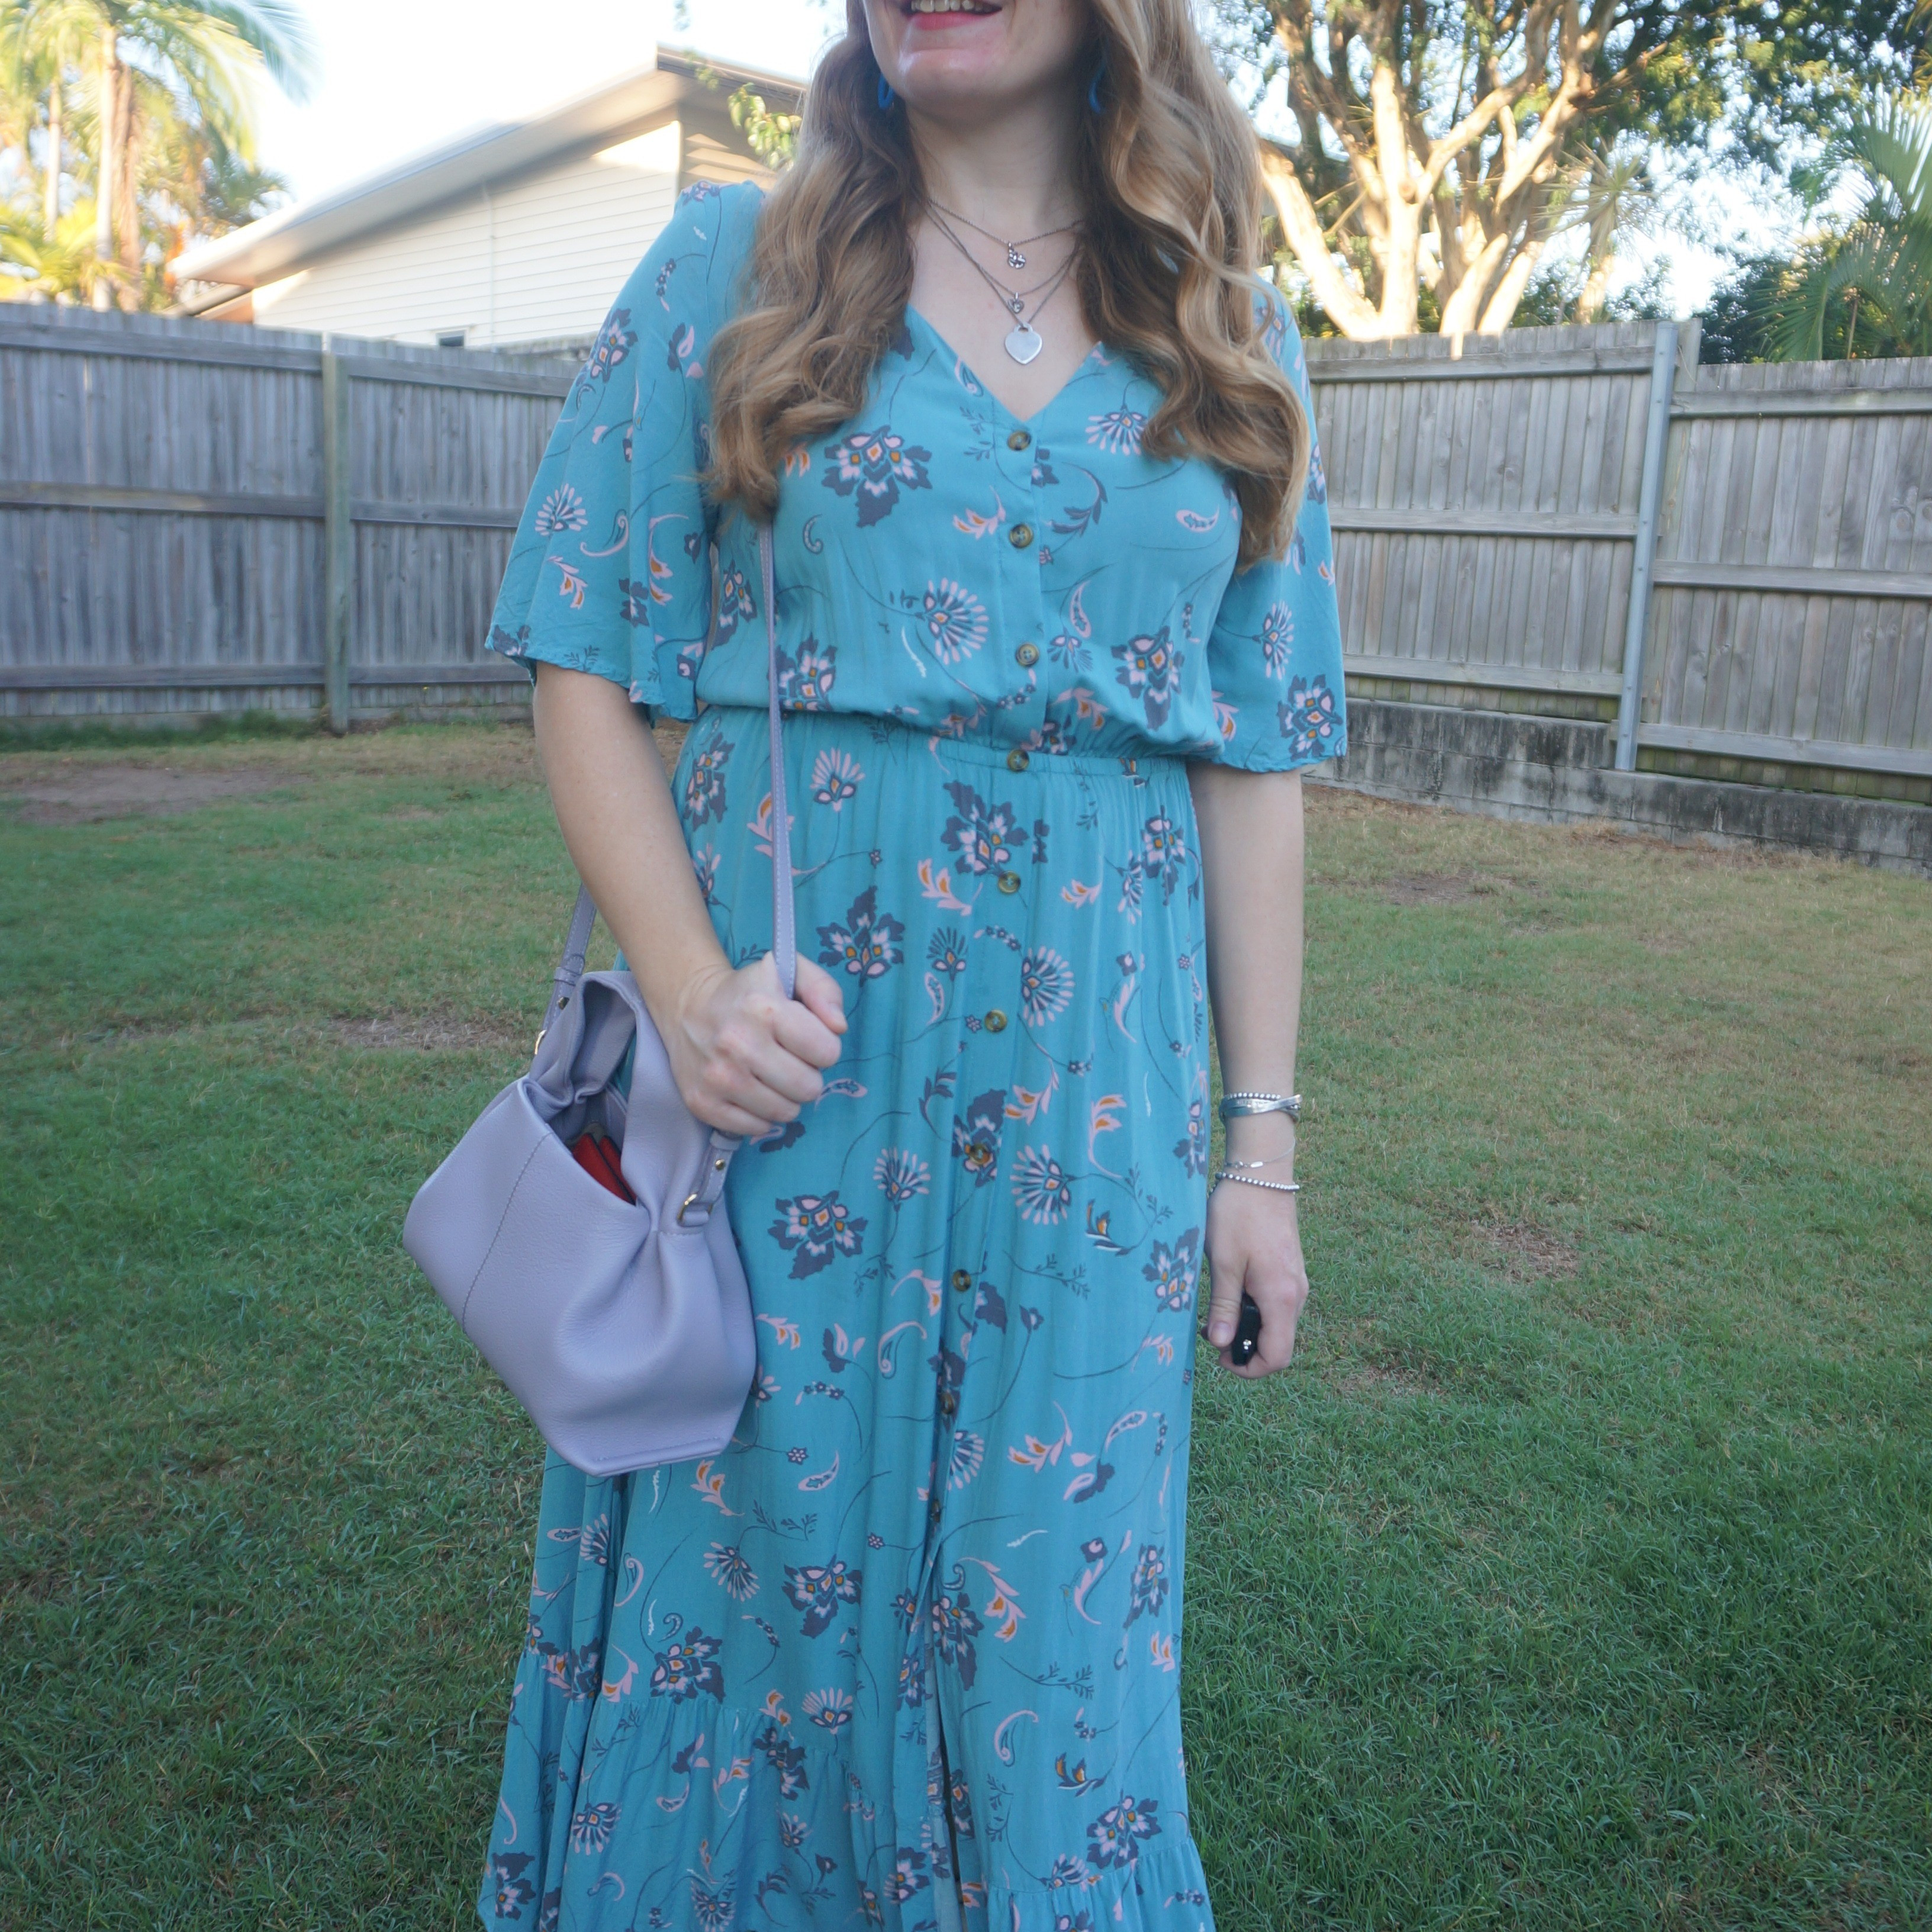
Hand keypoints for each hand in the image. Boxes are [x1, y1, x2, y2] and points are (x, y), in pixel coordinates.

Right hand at [663, 953, 847, 1135]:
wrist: (690, 1006)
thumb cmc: (751, 992)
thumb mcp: (791, 972)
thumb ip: (825, 991)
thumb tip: (838, 1027)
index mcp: (765, 1008)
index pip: (827, 1052)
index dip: (823, 1047)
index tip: (806, 1039)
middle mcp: (738, 1044)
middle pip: (808, 1088)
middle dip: (807, 1076)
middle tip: (789, 1060)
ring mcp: (717, 1077)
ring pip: (784, 1113)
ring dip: (785, 1097)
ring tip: (770, 1075)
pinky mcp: (702, 1102)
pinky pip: (754, 1128)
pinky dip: (760, 1115)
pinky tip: (751, 1091)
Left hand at [1202, 1178, 1307, 1377]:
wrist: (1262, 1175)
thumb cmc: (1238, 1215)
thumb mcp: (1223, 1262)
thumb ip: (1224, 1306)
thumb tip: (1221, 1344)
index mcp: (1282, 1298)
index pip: (1277, 1356)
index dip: (1249, 1368)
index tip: (1219, 1357)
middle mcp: (1296, 1295)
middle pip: (1278, 1343)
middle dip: (1244, 1348)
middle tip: (1210, 1332)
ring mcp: (1296, 1282)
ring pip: (1276, 1324)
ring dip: (1247, 1328)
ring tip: (1215, 1312)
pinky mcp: (1290, 1271)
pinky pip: (1276, 1305)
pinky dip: (1254, 1310)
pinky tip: (1230, 1292)